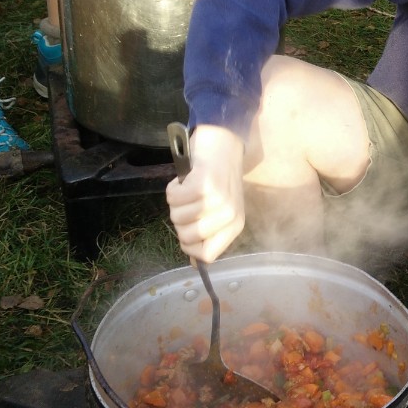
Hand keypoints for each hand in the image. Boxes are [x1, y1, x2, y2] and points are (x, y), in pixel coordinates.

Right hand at [166, 124, 245, 261]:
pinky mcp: (203, 185)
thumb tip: (195, 266)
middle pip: (186, 238)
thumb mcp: (221, 209)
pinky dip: (172, 188)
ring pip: (177, 217)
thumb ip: (210, 234)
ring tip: (188, 188)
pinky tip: (184, 180)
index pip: (207, 256)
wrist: (224, 141)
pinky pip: (173, 199)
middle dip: (179, 220)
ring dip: (175, 202)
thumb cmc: (219, 177)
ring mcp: (217, 200)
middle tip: (189, 202)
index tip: (187, 230)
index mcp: (235, 225)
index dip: (190, 247)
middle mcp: (229, 215)